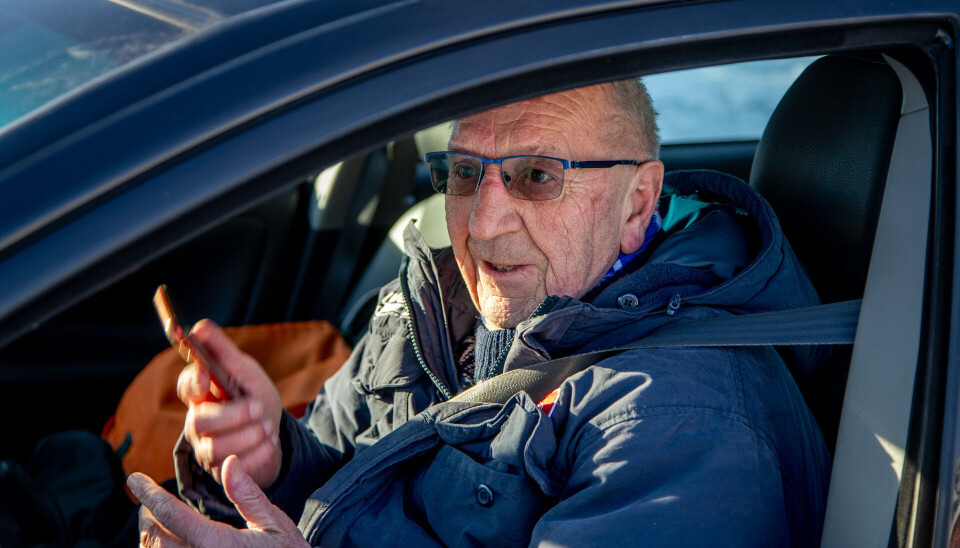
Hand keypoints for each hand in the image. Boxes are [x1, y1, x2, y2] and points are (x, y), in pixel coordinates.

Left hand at [130, 455, 308, 547]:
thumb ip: (248, 495)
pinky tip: (167, 542)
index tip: (134, 478)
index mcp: (218, 546)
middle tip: (147, 500)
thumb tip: (229, 462)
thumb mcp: (275, 523)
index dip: (149, 494)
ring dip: (150, 536)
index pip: (171, 515)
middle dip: (147, 514)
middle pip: (154, 538)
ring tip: (154, 520)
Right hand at [177, 320, 282, 487]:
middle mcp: (198, 422)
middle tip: (259, 408)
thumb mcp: (244, 371)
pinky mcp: (220, 472)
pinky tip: (269, 443)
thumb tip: (199, 326)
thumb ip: (222, 350)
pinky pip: (233, 469)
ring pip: (216, 448)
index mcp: (201, 394)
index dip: (193, 382)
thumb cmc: (253, 397)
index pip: (187, 386)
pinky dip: (257, 454)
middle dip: (233, 415)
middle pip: (200, 420)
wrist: (271, 434)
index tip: (207, 377)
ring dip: (248, 436)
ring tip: (268, 427)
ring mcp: (206, 449)